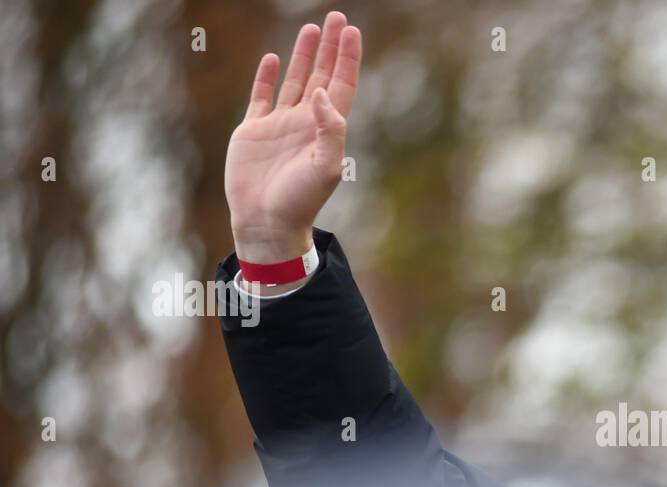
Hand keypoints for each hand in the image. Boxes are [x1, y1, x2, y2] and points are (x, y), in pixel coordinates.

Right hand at [225, 11, 362, 262]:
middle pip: (321, 75)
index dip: (347, 58)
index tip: (351, 31)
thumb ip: (330, 129)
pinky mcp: (253, 132)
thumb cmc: (301, 201)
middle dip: (329, 47)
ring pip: (294, 81)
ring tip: (310, 28)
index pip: (341, 85)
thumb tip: (320, 93)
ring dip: (303, 55)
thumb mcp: (326, 168)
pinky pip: (261, 97)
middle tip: (336, 17)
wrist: (267, 223)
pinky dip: (267, 77)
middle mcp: (305, 123)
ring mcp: (279, 126)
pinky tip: (273, 58)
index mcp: (326, 130)